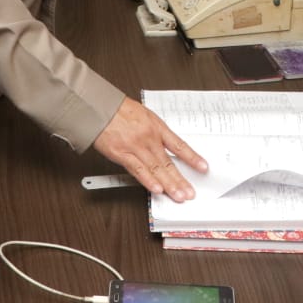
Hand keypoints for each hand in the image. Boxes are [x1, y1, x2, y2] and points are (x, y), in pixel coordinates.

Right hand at [92, 97, 207, 201]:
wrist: (99, 107)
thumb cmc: (119, 110)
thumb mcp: (145, 115)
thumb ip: (155, 132)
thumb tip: (167, 146)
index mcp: (157, 127)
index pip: (179, 145)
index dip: (192, 157)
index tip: (203, 167)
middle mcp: (149, 138)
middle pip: (168, 162)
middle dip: (181, 179)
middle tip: (189, 192)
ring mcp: (136, 147)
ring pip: (156, 169)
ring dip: (168, 184)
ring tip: (178, 195)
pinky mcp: (121, 154)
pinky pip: (137, 170)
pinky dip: (148, 180)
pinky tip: (157, 189)